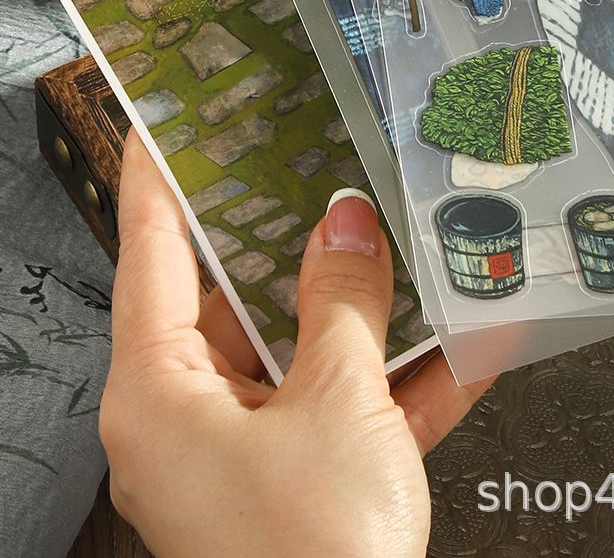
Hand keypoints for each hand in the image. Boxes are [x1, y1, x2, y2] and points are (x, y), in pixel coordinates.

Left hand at [99, 135, 490, 556]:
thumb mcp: (338, 403)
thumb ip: (344, 302)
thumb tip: (344, 223)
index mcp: (156, 394)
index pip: (150, 253)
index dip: (160, 178)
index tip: (167, 115)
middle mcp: (184, 425)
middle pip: (228, 299)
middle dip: (286, 234)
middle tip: (314, 156)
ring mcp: (240, 464)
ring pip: (296, 355)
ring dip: (359, 309)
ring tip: (402, 233)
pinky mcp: (295, 497)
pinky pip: (341, 417)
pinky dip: (395, 383)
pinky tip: (463, 342)